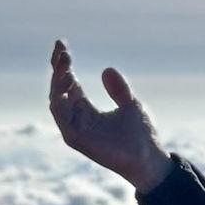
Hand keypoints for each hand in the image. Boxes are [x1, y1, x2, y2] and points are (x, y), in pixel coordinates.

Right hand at [48, 39, 169, 193]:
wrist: (149, 159)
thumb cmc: (140, 136)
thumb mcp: (130, 104)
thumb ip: (118, 89)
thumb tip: (107, 69)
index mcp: (86, 110)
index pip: (69, 84)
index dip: (63, 65)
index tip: (61, 45)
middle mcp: (77, 118)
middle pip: (59, 90)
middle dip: (58, 70)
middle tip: (64, 53)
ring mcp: (74, 129)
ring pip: (56, 101)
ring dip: (57, 83)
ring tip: (65, 66)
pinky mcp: (75, 139)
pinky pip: (61, 117)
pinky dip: (60, 101)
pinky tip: (66, 85)